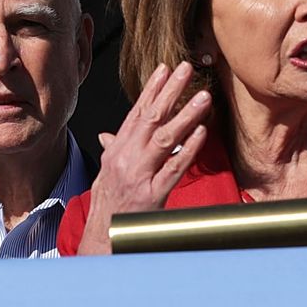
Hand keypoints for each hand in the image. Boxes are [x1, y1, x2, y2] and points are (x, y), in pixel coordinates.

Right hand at [80, 62, 212, 254]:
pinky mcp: (152, 195)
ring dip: (185, 115)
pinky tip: (201, 133)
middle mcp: (126, 158)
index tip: (165, 69)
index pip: (136, 113)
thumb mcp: (105, 173)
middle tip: (187, 70)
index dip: (152, 89)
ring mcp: (139, 176)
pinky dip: (188, 149)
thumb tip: (108, 136)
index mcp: (117, 151)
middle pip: (151, 118)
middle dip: (170, 91)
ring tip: (203, 97)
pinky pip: (174, 168)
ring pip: (164, 138)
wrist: (103, 237)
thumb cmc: (108, 206)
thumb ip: (112, 152)